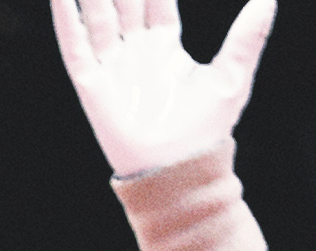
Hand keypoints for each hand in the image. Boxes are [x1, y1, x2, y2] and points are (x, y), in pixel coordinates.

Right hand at [51, 0, 275, 176]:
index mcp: (163, 46)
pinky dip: (67, 20)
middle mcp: (134, 51)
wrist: (177, 169)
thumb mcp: (232, 76)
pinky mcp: (92, 84)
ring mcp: (111, 66)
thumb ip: (248, 35)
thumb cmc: (205, 130)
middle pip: (122, 0)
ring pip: (97, 15)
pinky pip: (75, 46)